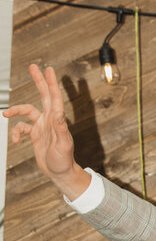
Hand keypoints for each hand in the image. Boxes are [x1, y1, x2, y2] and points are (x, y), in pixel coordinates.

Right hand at [3, 64, 88, 198]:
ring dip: (15, 111)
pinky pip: (21, 128)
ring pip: (26, 111)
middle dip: (38, 81)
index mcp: (57, 120)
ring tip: (5, 113)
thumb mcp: (63, 145)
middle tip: (33, 66)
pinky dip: (15, 133)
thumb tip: (59, 114)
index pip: (54, 98)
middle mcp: (49, 120)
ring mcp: (42, 126)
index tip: (48, 69)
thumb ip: (60, 130)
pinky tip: (14, 141)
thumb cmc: (64, 161)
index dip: (51, 83)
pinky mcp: (35, 134)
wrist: (59, 174)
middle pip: (43, 96)